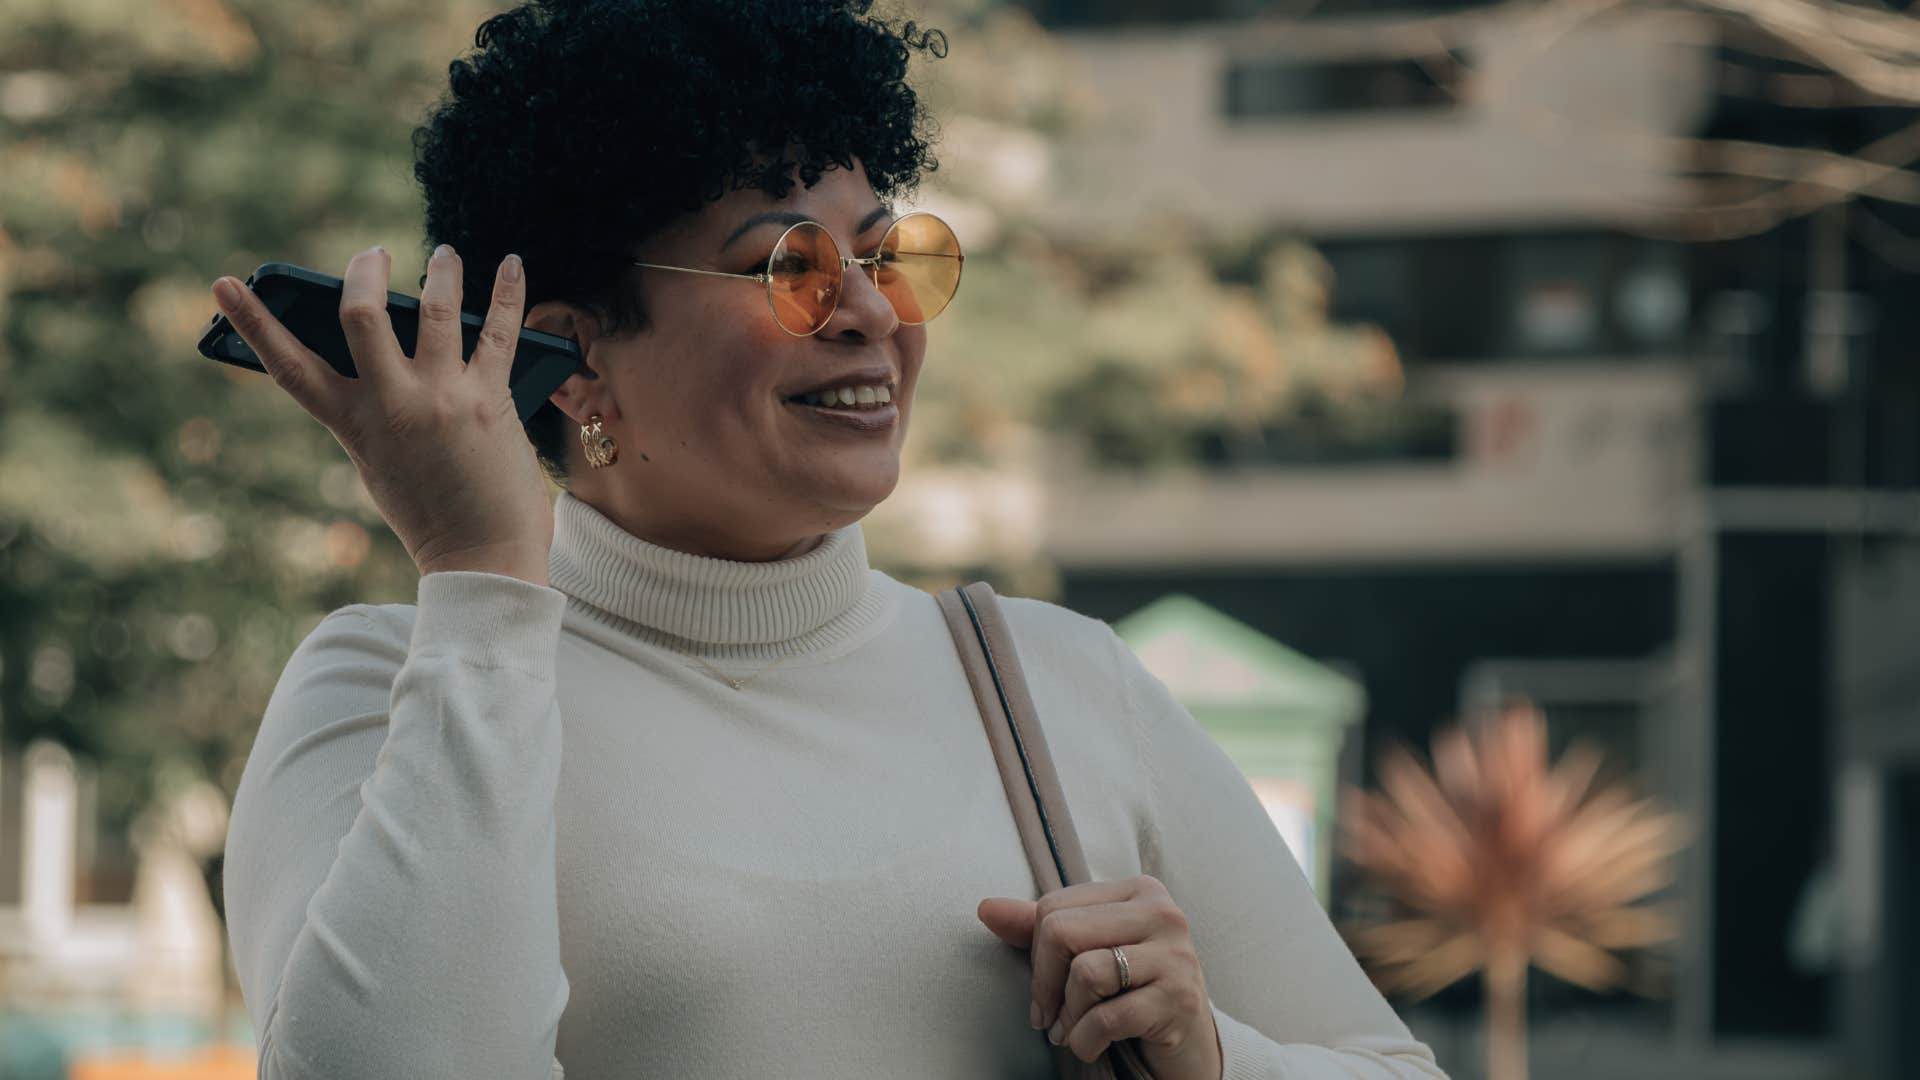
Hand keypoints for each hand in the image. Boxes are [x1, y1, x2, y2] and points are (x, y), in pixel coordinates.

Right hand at [210, 245, 554, 584]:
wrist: (483, 559)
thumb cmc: (432, 513)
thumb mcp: (381, 463)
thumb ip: (375, 408)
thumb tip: (389, 346)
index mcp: (352, 425)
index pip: (288, 367)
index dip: (252, 323)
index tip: (225, 284)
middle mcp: (393, 404)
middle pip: (360, 314)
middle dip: (363, 271)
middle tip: (374, 252)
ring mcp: (442, 398)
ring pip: (434, 308)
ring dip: (440, 271)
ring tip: (443, 254)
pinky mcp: (491, 399)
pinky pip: (500, 330)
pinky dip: (508, 291)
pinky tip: (511, 263)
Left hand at [978, 874, 1222, 1079]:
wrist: (1190, 1045)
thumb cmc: (1131, 992)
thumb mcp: (1088, 952)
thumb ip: (1037, 928)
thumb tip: (985, 907)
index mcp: (1138, 890)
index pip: (1052, 907)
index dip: (1034, 954)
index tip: (1046, 988)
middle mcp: (1162, 913)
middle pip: (1060, 932)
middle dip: (1044, 985)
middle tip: (1049, 1017)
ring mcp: (1176, 956)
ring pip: (1084, 973)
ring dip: (1068, 1016)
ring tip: (1073, 1031)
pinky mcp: (1180, 1000)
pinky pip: (1106, 1018)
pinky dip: (1084, 1041)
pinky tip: (1090, 1046)